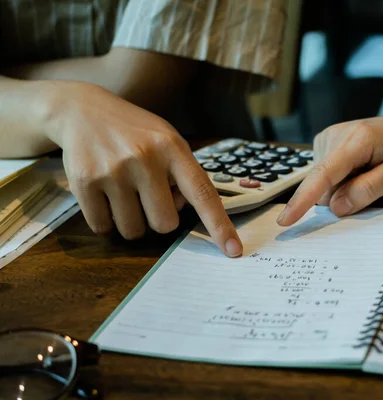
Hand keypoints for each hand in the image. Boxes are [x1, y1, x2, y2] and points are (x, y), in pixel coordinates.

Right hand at [44, 81, 241, 256]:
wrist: (82, 110)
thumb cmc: (135, 133)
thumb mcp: (167, 141)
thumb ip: (182, 175)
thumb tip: (183, 210)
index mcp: (172, 148)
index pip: (203, 193)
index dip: (219, 225)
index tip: (233, 250)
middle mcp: (144, 158)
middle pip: (165, 224)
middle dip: (159, 218)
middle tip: (147, 196)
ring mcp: (113, 170)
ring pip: (133, 230)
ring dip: (131, 221)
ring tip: (123, 192)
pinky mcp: (84, 181)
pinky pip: (103, 227)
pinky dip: (105, 219)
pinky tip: (103, 193)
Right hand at [277, 104, 382, 225]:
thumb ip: (368, 190)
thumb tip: (335, 208)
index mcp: (356, 140)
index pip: (323, 174)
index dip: (303, 199)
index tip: (285, 220)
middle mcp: (334, 135)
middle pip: (323, 185)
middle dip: (342, 196)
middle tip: (375, 183)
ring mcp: (326, 138)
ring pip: (323, 183)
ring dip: (343, 188)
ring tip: (369, 172)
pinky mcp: (324, 143)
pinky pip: (325, 176)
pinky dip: (341, 180)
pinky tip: (359, 169)